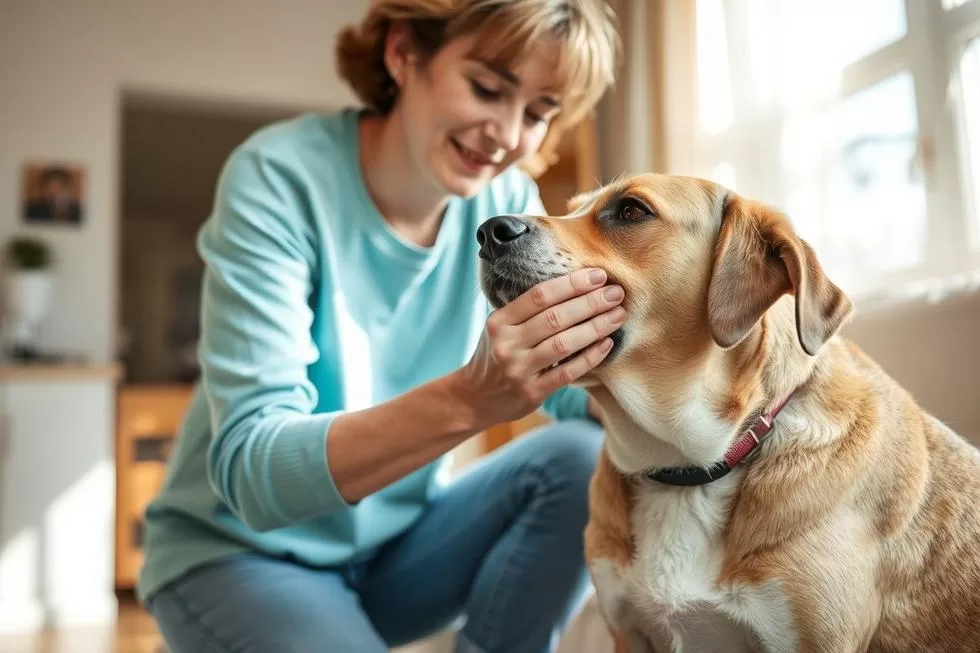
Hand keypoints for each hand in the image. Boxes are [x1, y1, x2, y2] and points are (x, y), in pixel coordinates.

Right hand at [456, 268, 624, 428]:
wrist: (476, 398)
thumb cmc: (495, 354)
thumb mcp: (500, 327)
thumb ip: (527, 309)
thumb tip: (575, 284)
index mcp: (499, 321)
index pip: (540, 296)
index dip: (572, 284)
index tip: (598, 275)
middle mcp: (507, 344)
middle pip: (555, 317)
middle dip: (590, 303)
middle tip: (616, 293)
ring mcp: (518, 370)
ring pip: (564, 344)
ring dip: (595, 327)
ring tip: (617, 315)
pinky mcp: (532, 393)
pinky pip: (567, 372)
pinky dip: (590, 357)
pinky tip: (606, 344)